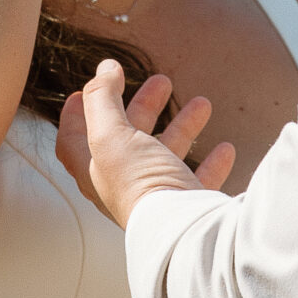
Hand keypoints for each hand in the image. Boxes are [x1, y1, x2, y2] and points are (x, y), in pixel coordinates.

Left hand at [57, 61, 234, 225]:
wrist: (182, 228)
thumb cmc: (140, 183)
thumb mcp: (111, 134)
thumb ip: (103, 98)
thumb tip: (105, 69)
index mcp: (93, 170)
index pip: (72, 140)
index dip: (75, 114)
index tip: (85, 90)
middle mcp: (120, 184)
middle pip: (126, 139)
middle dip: (143, 107)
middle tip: (161, 82)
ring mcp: (154, 196)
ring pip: (166, 154)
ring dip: (183, 127)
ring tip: (202, 102)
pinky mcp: (185, 206)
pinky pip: (198, 180)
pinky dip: (211, 162)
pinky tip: (225, 147)